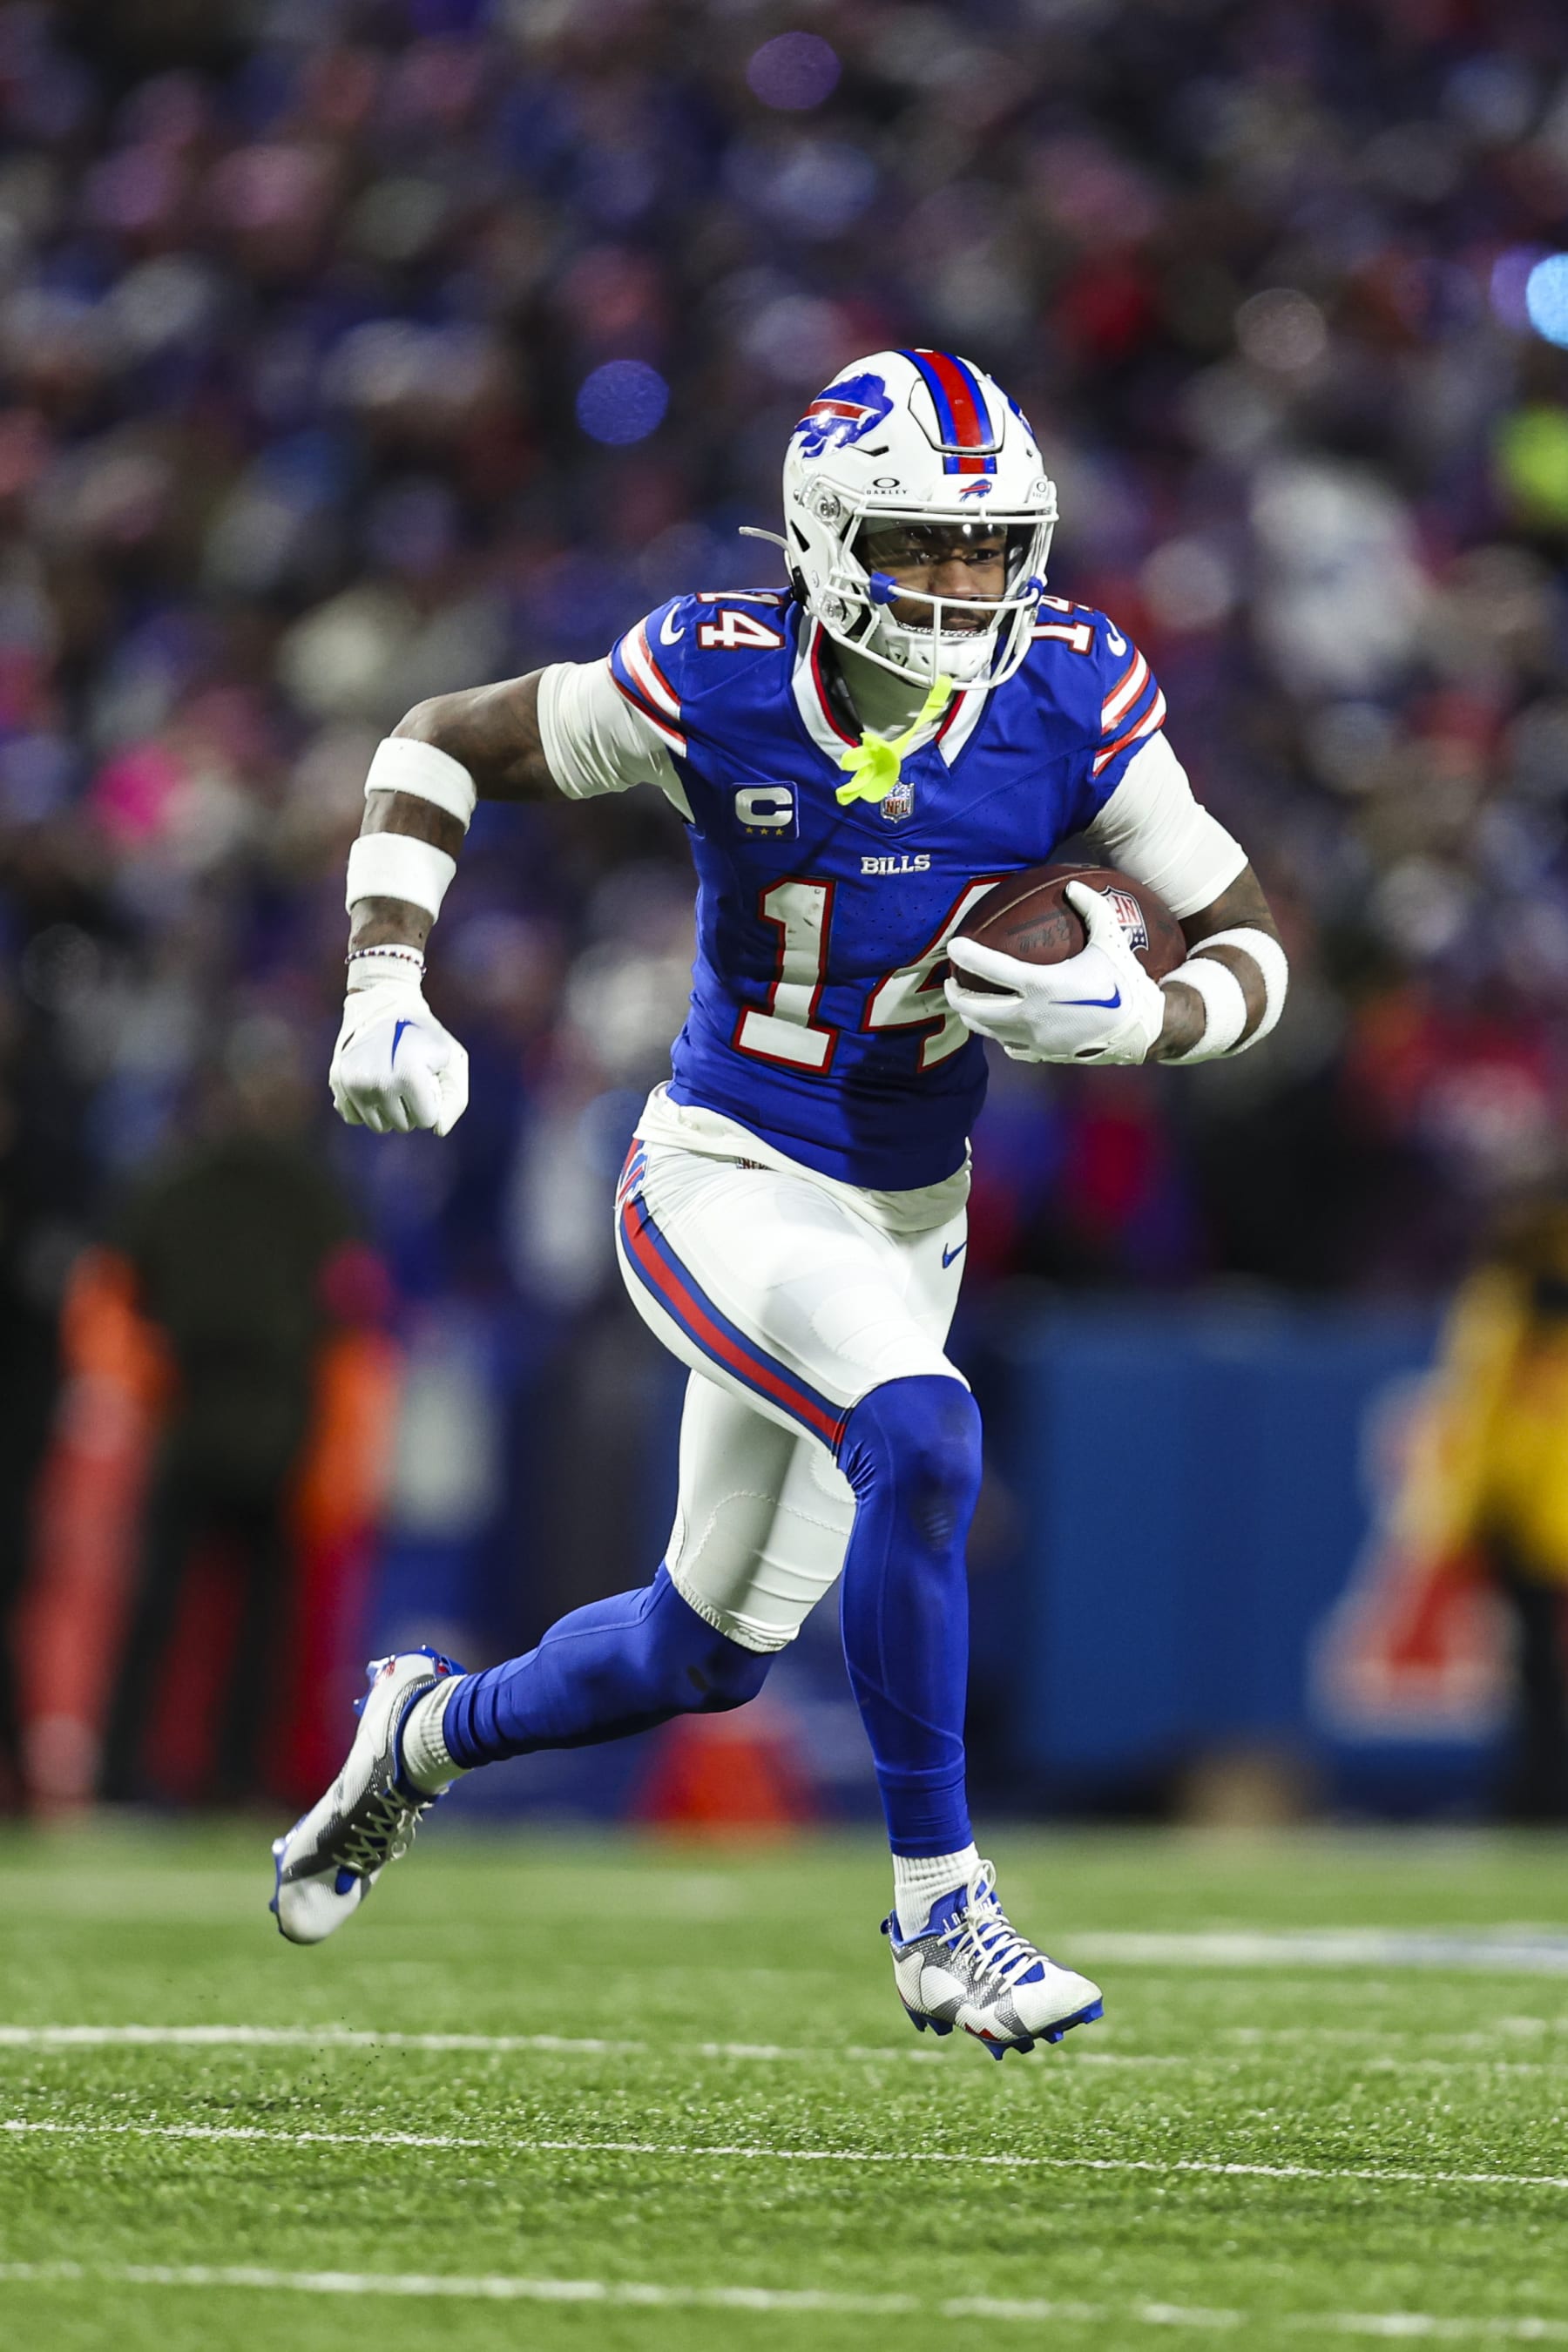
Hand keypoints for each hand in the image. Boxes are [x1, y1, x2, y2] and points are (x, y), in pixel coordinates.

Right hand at [330, 976, 468, 1134]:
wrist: (382, 1002)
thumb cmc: (424, 1033)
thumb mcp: (453, 1059)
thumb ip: (455, 1100)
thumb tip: (438, 1130)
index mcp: (409, 1076)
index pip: (428, 1121)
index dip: (432, 1102)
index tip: (427, 1078)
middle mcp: (377, 1083)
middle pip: (402, 1126)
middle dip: (410, 1108)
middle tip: (408, 1076)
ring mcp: (353, 1083)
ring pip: (377, 1126)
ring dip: (388, 1111)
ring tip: (391, 1079)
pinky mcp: (336, 1081)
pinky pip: (353, 1118)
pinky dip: (364, 1107)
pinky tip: (371, 1084)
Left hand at [944, 880, 1168, 1065]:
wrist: (1143, 1031)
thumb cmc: (1127, 982)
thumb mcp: (1112, 939)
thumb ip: (1092, 908)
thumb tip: (1071, 884)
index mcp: (1041, 986)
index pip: (991, 969)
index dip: (967, 955)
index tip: (953, 946)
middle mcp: (1031, 1016)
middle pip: (977, 1008)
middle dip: (956, 996)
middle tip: (950, 982)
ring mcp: (1035, 1040)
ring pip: (988, 1031)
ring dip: (972, 1017)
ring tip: (967, 1005)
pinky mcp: (1043, 1055)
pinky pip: (1010, 1046)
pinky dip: (1000, 1035)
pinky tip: (1000, 1027)